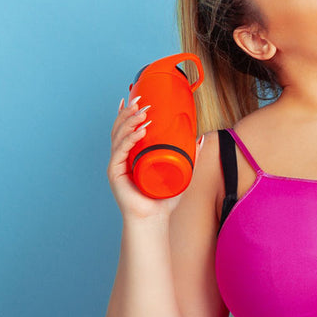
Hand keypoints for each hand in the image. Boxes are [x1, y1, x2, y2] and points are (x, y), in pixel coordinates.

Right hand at [107, 94, 205, 222]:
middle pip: (120, 128)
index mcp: (131, 154)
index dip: (128, 113)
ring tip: (142, 112)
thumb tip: (201, 138)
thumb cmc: (163, 199)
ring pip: (118, 136)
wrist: (154, 219)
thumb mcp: (181, 173)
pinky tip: (139, 131)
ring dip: (129, 121)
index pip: (126, 128)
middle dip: (129, 112)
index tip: (135, 98)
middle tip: (140, 100)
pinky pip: (120, 152)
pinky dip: (130, 139)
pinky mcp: (115, 173)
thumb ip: (191, 157)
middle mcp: (121, 157)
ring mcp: (116, 164)